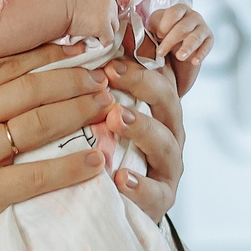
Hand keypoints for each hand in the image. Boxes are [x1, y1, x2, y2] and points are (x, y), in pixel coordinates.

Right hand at [0, 46, 110, 239]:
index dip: (44, 53)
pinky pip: (36, 177)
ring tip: (104, 104)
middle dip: (70, 79)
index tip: (74, 47)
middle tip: (101, 74)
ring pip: (37, 125)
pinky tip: (96, 161)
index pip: (5, 64)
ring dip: (77, 112)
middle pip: (28, 89)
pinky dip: (68, 168)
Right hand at [64, 0, 117, 46]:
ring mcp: (107, 14)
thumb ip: (91, 1)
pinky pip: (108, 39)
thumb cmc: (63, 2)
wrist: (59, 8)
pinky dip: (101, 42)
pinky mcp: (103, 27)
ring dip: (104, 33)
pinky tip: (92, 42)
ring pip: (113, 29)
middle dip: (105, 24)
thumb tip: (92, 11)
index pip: (111, 6)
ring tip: (92, 36)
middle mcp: (109, 1)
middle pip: (114, 18)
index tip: (94, 20)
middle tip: (93, 29)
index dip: (103, 15)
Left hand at [103, 56, 183, 220]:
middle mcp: (168, 133)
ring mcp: (167, 167)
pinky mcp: (161, 200)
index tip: (112, 52)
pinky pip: (156, 192)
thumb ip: (99, 86)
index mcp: (155, 109)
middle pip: (168, 102)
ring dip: (141, 128)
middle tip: (111, 74)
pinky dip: (139, 185)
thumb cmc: (103, 152)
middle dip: (142, 84)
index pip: (159, 76)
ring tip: (116, 118)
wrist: (113, 208)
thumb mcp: (100, 117)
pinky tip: (120, 178)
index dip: (141, 61)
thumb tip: (82, 42)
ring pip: (165, 143)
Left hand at [148, 6, 215, 93]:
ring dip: (187, 47)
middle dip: (171, 39)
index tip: (157, 36)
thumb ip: (143, 29)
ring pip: (195, 36)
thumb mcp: (151, 35)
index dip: (165, 25)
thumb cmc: (160, 44)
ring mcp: (201, 28)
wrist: (176, 63)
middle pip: (183, 26)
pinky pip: (206, 45)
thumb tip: (125, 23)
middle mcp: (191, 16)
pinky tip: (194, 61)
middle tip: (160, 53)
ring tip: (180, 57)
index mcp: (177, 11)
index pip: (173, 13)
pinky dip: (200, 54)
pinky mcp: (208, 40)